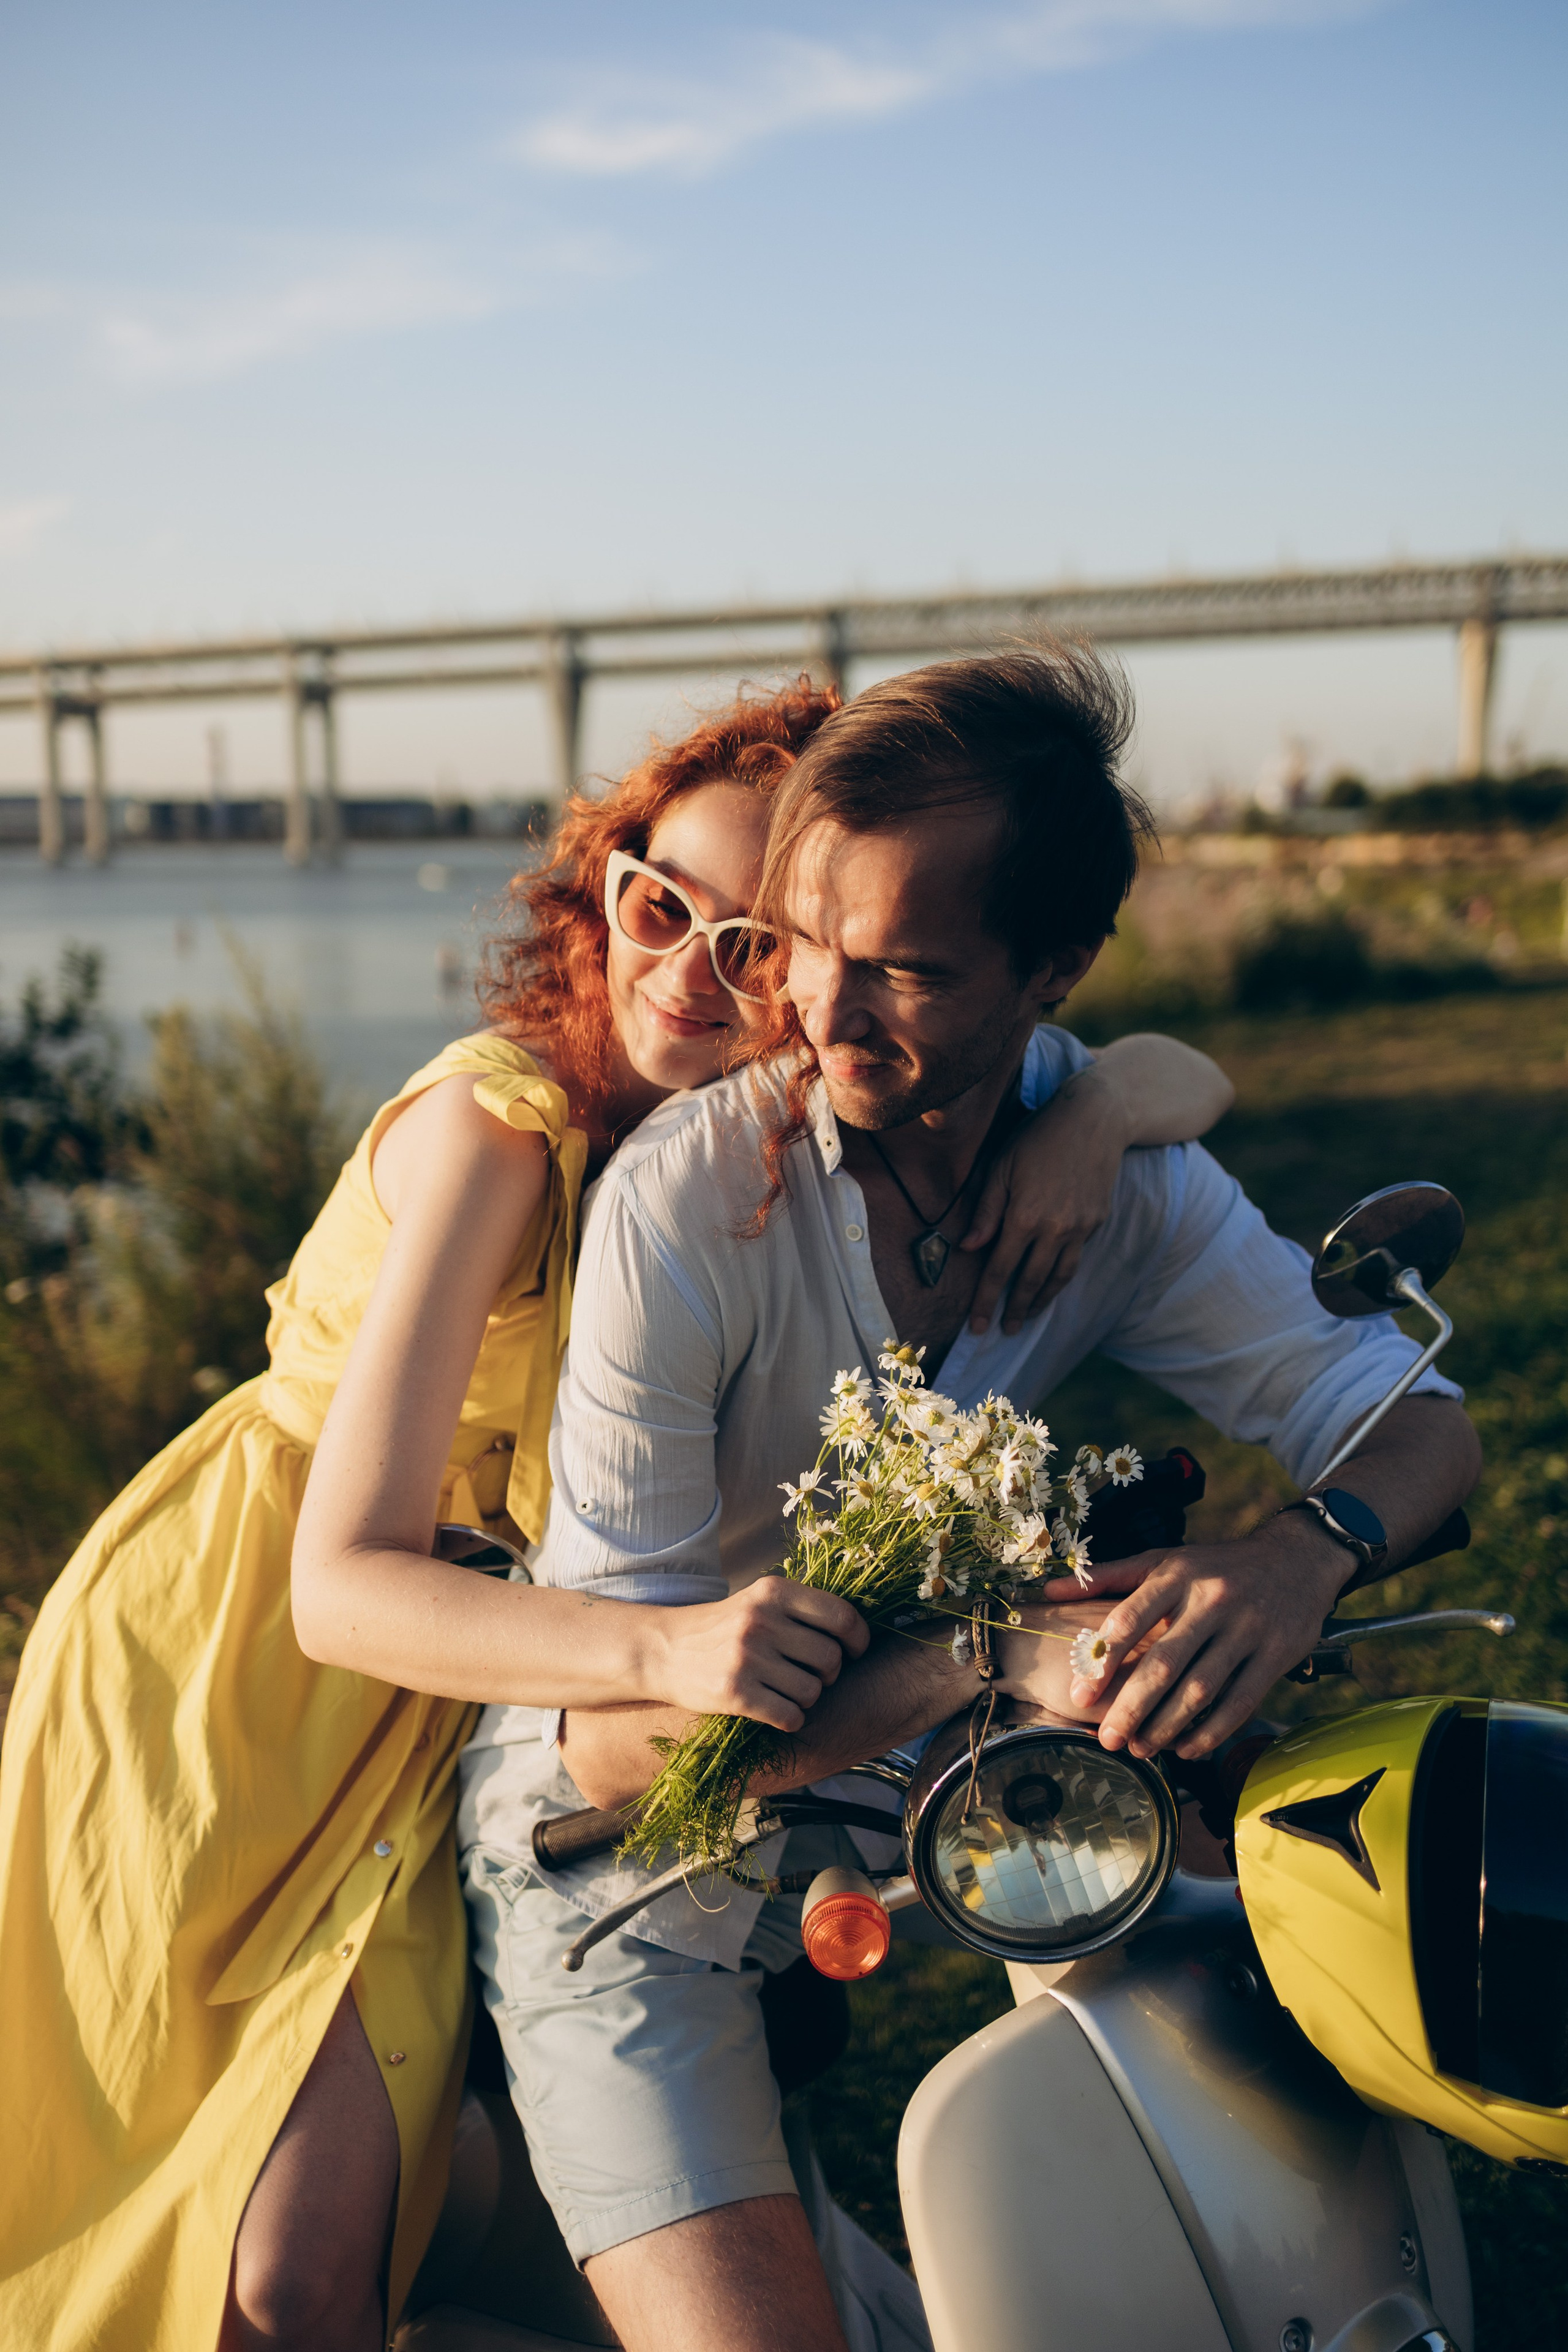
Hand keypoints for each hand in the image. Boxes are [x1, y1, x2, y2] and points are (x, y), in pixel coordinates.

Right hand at [650, 1578, 868, 1731]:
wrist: (661, 1650)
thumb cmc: (719, 1628)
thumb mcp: (757, 1601)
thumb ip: (799, 1609)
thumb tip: (855, 1631)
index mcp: (773, 1592)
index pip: (841, 1615)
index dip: (858, 1638)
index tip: (855, 1651)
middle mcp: (762, 1621)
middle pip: (830, 1658)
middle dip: (828, 1674)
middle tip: (809, 1675)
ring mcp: (747, 1657)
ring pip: (812, 1691)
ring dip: (806, 1699)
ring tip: (784, 1691)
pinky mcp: (735, 1693)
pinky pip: (790, 1716)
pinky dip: (789, 1719)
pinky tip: (774, 1710)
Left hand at [960, 1065, 1129, 1333]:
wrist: (1094, 1120)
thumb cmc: (1038, 1138)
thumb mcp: (1001, 1167)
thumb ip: (985, 1211)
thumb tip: (968, 1247)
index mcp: (1024, 1216)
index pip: (999, 1269)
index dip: (986, 1300)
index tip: (976, 1325)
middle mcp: (1054, 1229)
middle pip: (1029, 1281)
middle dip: (1013, 1310)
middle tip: (1003, 1331)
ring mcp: (1079, 1228)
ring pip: (1058, 1277)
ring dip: (1040, 1301)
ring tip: (1027, 1317)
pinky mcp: (1097, 1222)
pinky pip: (1075, 1259)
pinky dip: (1061, 1278)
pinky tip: (1050, 1285)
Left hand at [1038, 1519, 1346, 1758]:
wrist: (1297, 1558)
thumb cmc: (1216, 1565)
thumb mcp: (1163, 1560)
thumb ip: (1106, 1578)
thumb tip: (1047, 1593)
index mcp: (1176, 1575)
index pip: (1129, 1619)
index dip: (1102, 1660)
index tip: (1079, 1694)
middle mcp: (1210, 1601)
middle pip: (1164, 1663)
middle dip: (1131, 1707)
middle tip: (1107, 1739)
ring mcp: (1246, 1629)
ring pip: (1201, 1689)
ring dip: (1167, 1726)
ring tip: (1141, 1750)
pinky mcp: (1276, 1655)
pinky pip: (1240, 1702)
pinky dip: (1212, 1731)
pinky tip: (1188, 1749)